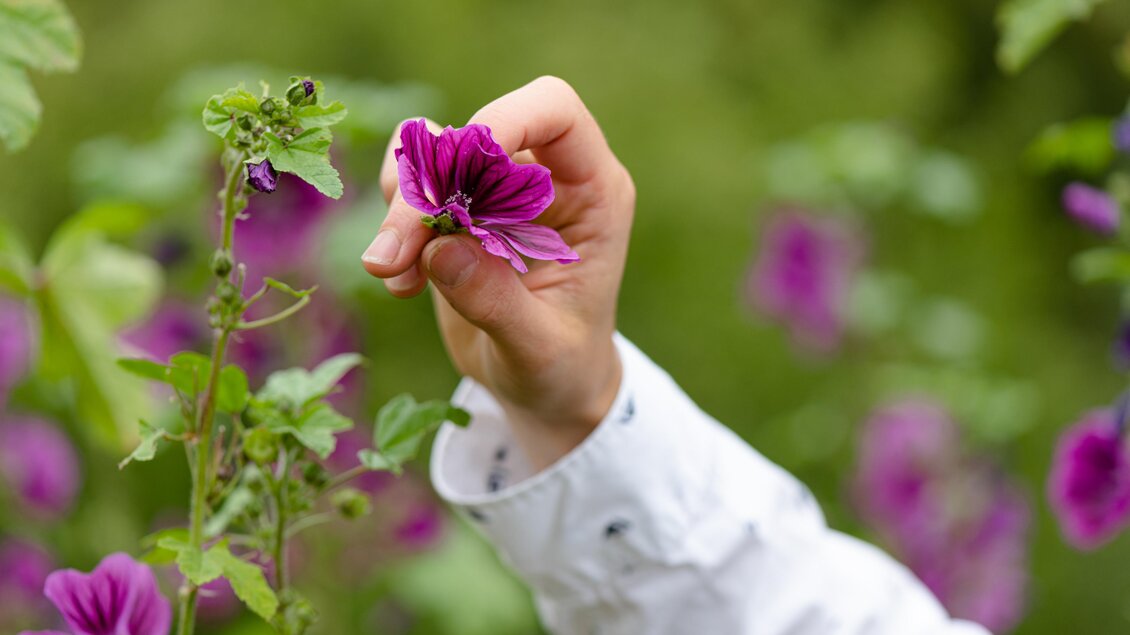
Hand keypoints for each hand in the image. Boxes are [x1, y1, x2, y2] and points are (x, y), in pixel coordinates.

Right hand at [361, 76, 634, 469]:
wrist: (545, 388)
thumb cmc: (563, 367)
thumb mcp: (540, 349)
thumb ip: (497, 302)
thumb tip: (441, 249)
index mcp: (593, 192)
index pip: (553, 111)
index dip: (503, 120)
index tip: (454, 176)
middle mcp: (544, 179)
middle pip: (473, 136)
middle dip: (426, 190)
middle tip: (392, 258)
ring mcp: (497, 191)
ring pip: (431, 154)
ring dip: (401, 209)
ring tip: (392, 274)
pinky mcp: (458, 213)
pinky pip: (411, 187)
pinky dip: (394, 229)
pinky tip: (402, 284)